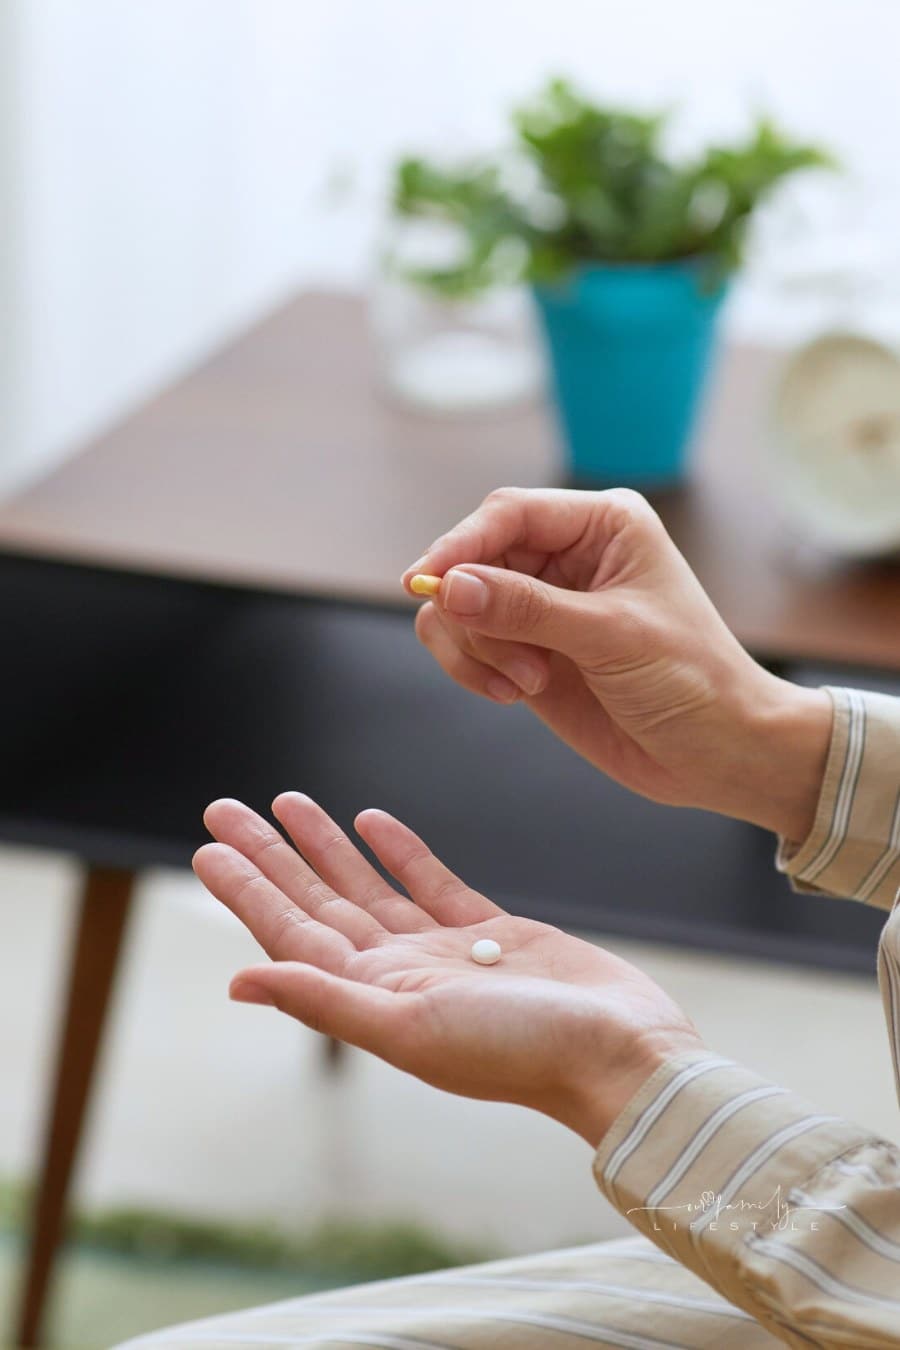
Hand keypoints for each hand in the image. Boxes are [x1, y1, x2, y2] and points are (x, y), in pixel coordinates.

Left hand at [194, 793, 701, 1147]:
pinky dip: (400, 851)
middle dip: (273, 855)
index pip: (292, 932)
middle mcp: (399, 974)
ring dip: (326, 846)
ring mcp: (443, 953)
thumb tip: (238, 982)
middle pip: (318, 901)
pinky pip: (431, 883)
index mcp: (372, 997)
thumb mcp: (408, 1029)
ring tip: (290, 801)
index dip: (249, 889)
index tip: (209, 846)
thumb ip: (324, 1000)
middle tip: (227, 806)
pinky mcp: (491, 934)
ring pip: (368, 886)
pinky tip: (372, 821)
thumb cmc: (520, 1053)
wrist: (621, 1054)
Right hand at [404, 487, 831, 841]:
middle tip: (513, 663)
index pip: (507, 513)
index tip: (424, 583)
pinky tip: (516, 693)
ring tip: (527, 683)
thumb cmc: (691, 680)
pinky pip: (465, 643)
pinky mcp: (526, 649)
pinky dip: (473, 669)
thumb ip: (526, 608)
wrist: (717, 753)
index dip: (460, 545)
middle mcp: (567, 555)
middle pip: (472, 558)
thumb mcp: (610, 636)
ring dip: (477, 648)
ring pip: (458, 604)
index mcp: (602, 525)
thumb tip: (448, 587)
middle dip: (473, 612)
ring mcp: (543, 604)